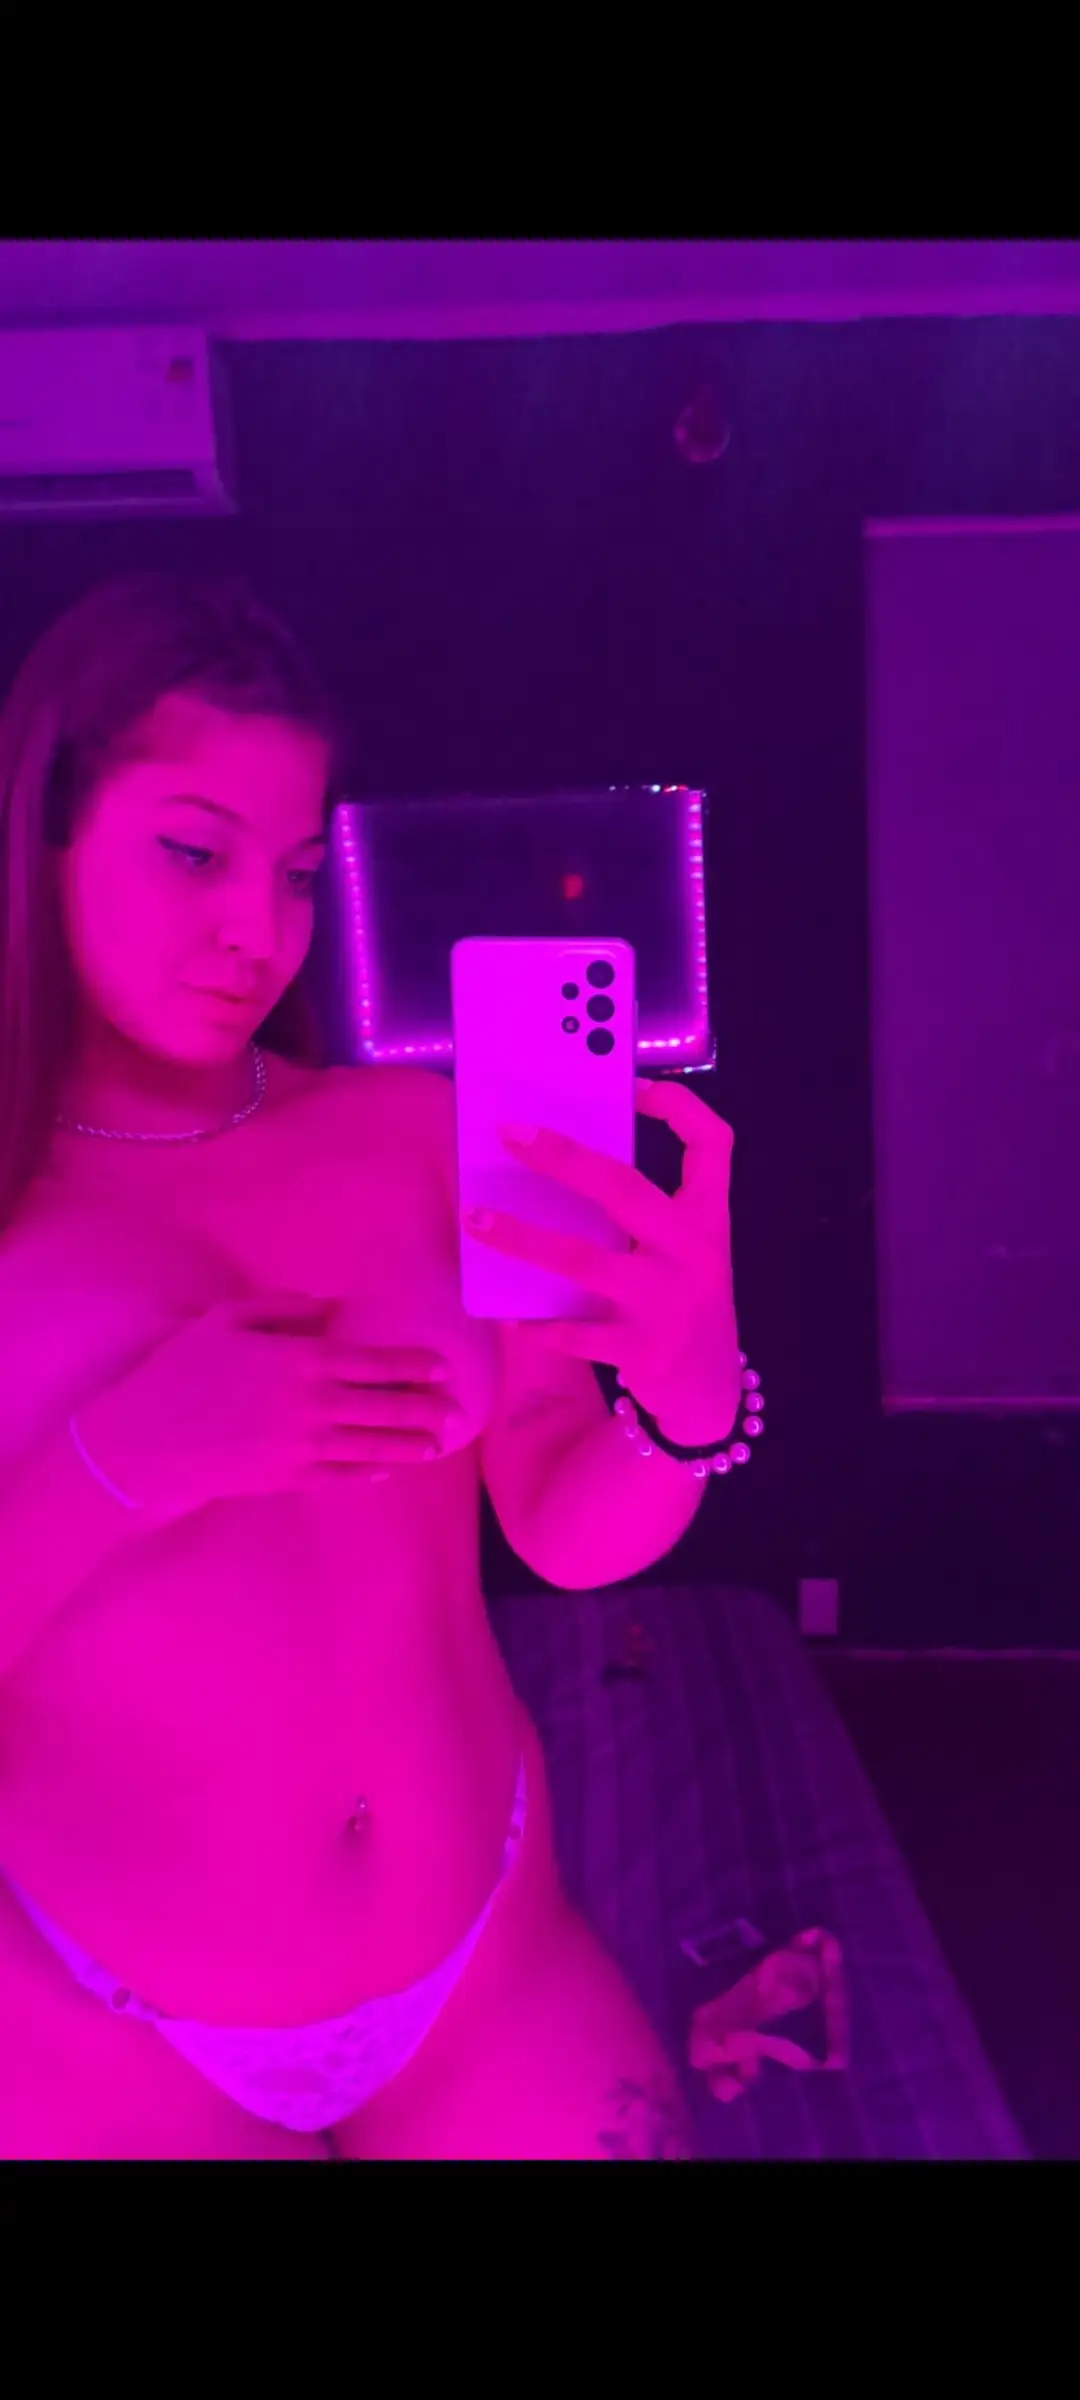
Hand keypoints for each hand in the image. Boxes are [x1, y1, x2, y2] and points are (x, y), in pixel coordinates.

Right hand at [79, 1293, 459, 1521]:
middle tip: (456, 1410)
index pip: (374, 1360)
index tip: (442, 1366)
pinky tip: (388, 1470)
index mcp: (301, 1359)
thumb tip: (331, 1308)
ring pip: (373, 1446)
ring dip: (410, 1445)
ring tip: (437, 1444)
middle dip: (425, 1408)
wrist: (144, 1441)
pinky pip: (342, 1477)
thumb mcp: (227, 1320)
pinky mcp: (289, 1480)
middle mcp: (313, 1404)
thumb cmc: (181, 1371)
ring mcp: (304, 1447)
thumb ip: (283, 1308)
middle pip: (386, 1406)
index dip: (413, 1363)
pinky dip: (370, 1472)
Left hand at [462, 1078, 741, 1443]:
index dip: (680, 1106)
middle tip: (510, 1135)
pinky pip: (575, 1332)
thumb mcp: (681, 1251)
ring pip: (582, 1260)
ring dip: (522, 1238)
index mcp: (709, 1217)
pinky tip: (509, 1315)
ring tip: (476, 1219)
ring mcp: (668, 1303)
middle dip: (563, 1158)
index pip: (713, 1143)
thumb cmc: (680, 1301)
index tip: (633, 1086)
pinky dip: (538, 1324)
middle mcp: (695, 1253)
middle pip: (625, 1189)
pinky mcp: (642, 1350)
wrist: (709, 1390)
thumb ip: (642, 1217)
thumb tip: (559, 1165)